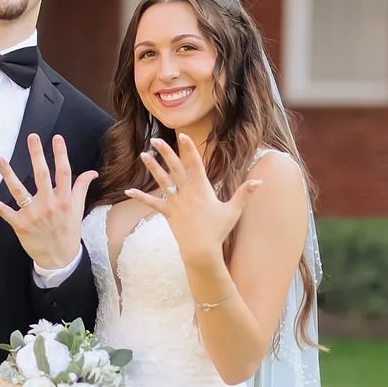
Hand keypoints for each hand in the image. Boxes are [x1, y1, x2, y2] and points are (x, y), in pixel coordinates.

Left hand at [0, 134, 97, 269]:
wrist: (59, 258)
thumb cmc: (69, 231)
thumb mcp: (78, 209)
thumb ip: (81, 188)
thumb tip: (92, 172)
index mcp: (64, 200)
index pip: (64, 173)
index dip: (61, 154)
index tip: (56, 138)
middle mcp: (49, 205)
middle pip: (42, 176)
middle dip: (36, 155)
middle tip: (32, 137)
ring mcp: (33, 215)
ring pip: (19, 191)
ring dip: (7, 174)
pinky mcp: (19, 224)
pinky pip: (3, 211)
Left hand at [125, 134, 260, 265]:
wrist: (201, 250)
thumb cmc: (218, 230)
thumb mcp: (233, 210)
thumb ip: (244, 193)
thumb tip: (260, 181)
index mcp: (202, 188)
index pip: (194, 164)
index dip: (188, 149)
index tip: (182, 136)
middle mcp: (186, 192)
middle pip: (175, 167)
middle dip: (166, 152)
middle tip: (156, 139)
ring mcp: (175, 202)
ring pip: (162, 181)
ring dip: (153, 167)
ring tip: (143, 155)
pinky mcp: (167, 213)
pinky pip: (152, 203)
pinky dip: (140, 197)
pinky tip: (128, 191)